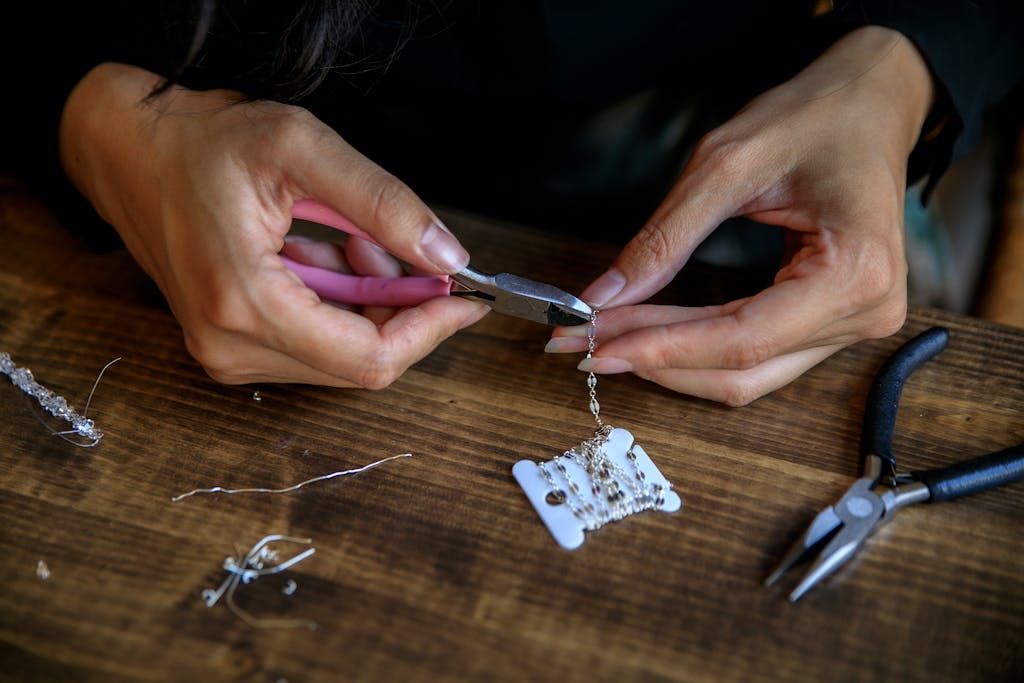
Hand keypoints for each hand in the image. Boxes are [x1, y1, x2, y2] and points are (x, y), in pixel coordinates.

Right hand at [60, 62, 486, 386]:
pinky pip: (315, 347)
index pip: (368, 358)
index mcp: (244, 305)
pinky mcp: (230, 347)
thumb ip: (383, 203)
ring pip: (341, 356)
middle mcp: (231, 347)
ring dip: (368, 304)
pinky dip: (341, 308)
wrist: (128, 153)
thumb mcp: (301, 148)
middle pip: (359, 361)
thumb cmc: (201, 144)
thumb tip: (447, 257)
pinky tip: (325, 256)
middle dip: (396, 306)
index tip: (463, 299)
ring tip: (348, 238)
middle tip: (389, 243)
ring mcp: (227, 353)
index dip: (428, 331)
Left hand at [546, 26, 934, 404]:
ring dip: (671, 362)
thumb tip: (604, 296)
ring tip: (606, 339)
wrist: (870, 102)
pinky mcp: (834, 322)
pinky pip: (758, 356)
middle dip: (655, 359)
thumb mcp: (726, 165)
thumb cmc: (813, 118)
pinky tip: (650, 335)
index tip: (596, 344)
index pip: (742, 338)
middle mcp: (866, 312)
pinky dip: (698, 350)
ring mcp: (854, 323)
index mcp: (856, 272)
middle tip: (582, 344)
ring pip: (746, 375)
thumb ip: (663, 239)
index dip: (662, 348)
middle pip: (741, 368)